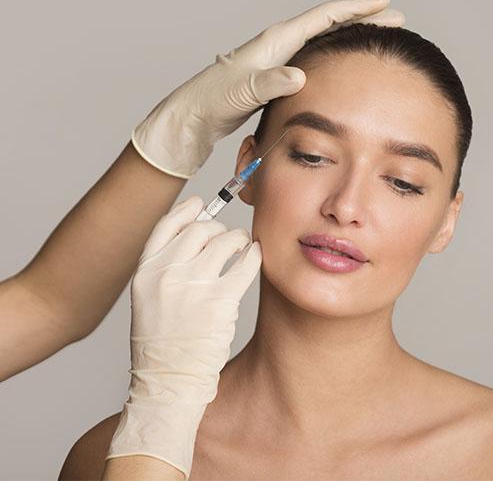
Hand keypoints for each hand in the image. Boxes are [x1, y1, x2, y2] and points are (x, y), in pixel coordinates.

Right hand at [106, 195, 260, 478]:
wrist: (168, 383)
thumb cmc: (161, 344)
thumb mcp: (148, 301)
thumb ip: (165, 269)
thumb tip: (197, 236)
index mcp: (145, 272)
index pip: (165, 226)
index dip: (186, 210)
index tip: (201, 203)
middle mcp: (166, 274)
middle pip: (199, 230)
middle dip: (218, 229)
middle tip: (228, 237)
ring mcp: (193, 287)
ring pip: (224, 242)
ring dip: (238, 239)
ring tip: (242, 246)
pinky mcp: (220, 302)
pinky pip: (244, 264)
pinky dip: (253, 255)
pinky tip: (254, 256)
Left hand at [131, 0, 404, 177]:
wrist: (196, 114)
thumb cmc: (215, 100)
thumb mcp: (243, 91)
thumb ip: (270, 82)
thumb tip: (299, 75)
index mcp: (277, 41)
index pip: (324, 18)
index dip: (356, 9)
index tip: (384, 3)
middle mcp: (280, 44)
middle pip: (329, 23)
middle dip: (362, 18)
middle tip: (394, 19)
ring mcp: (279, 59)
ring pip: (324, 40)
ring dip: (351, 36)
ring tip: (376, 37)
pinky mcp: (277, 75)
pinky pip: (315, 59)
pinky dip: (335, 56)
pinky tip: (343, 65)